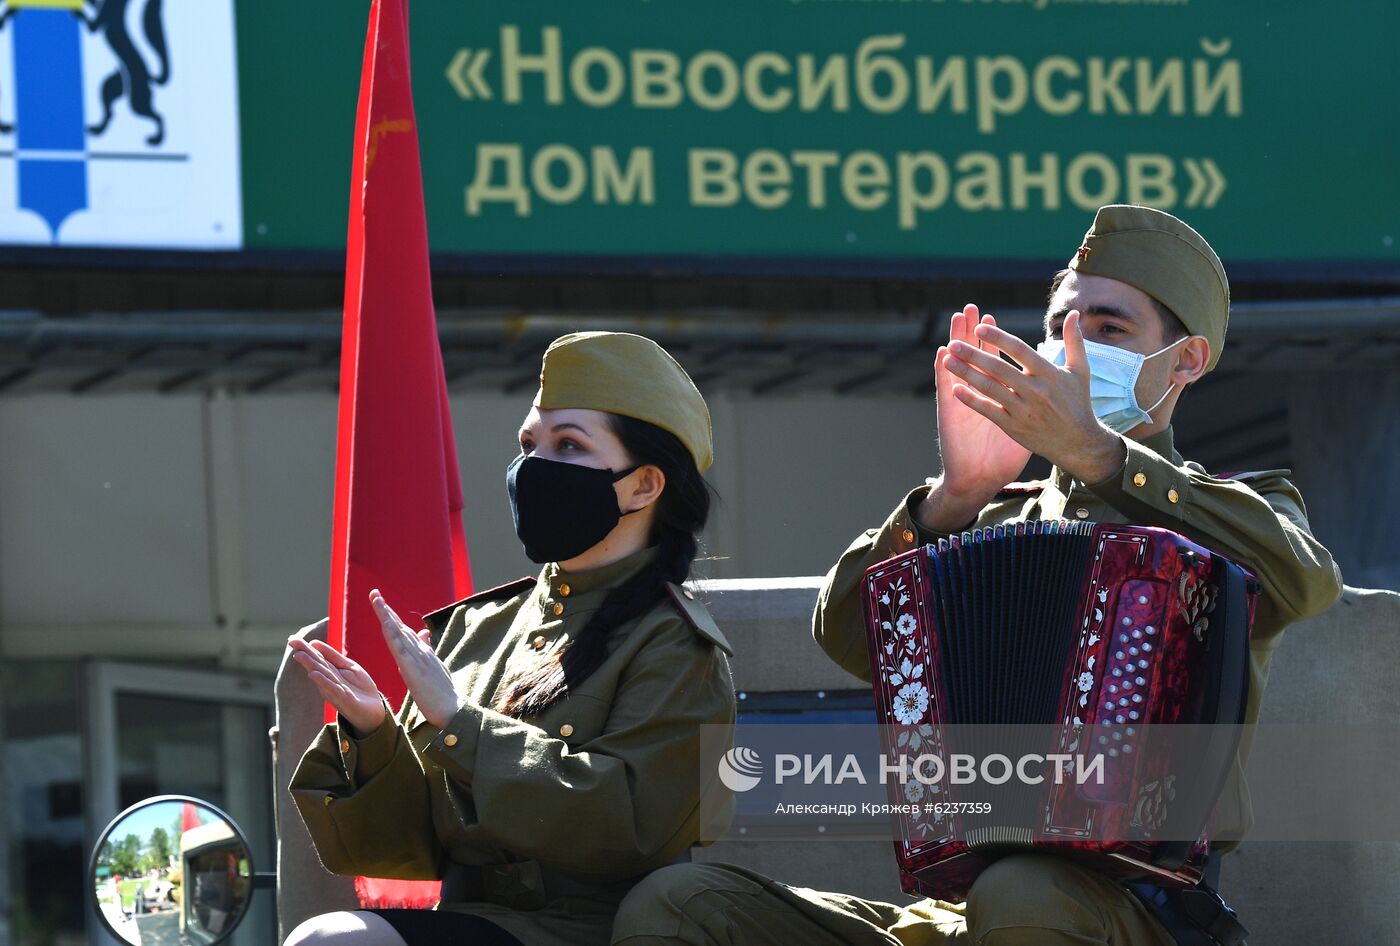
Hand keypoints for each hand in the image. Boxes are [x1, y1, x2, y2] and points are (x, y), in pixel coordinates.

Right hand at [287, 635, 387, 736]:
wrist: (373, 709)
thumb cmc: (359, 688)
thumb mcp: (348, 666)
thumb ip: (332, 656)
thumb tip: (313, 643)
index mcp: (329, 672)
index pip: (316, 657)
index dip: (304, 648)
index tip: (291, 638)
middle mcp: (329, 681)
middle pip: (316, 665)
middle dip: (304, 654)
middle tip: (292, 643)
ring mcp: (335, 690)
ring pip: (321, 675)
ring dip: (310, 665)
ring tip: (299, 655)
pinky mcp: (344, 699)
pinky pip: (333, 689)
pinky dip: (323, 682)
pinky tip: (313, 674)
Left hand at [370, 590, 461, 728]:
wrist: (452, 709)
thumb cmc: (443, 693)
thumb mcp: (435, 667)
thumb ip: (428, 650)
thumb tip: (424, 633)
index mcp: (422, 652)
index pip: (404, 631)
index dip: (392, 616)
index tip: (380, 603)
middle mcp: (420, 651)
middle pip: (399, 626)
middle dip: (385, 609)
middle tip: (374, 593)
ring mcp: (417, 658)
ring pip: (399, 633)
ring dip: (386, 616)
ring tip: (376, 601)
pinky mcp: (413, 669)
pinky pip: (400, 649)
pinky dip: (392, 635)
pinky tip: (385, 625)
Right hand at [920, 305, 1032, 529]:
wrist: (981, 477)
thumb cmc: (1003, 454)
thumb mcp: (1023, 426)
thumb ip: (1034, 403)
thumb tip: (1051, 390)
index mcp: (996, 393)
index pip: (994, 359)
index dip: (994, 340)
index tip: (994, 320)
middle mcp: (976, 393)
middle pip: (974, 356)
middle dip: (972, 333)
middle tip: (970, 309)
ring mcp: (961, 402)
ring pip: (958, 367)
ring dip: (956, 345)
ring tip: (956, 321)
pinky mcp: (951, 414)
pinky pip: (946, 391)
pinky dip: (943, 373)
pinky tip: (940, 355)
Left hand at [942, 310, 1125, 483]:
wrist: (1077, 443)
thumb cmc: (1077, 402)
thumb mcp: (1080, 370)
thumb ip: (1074, 340)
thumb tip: (1073, 313)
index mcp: (1049, 373)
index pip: (1020, 350)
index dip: (998, 338)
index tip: (979, 327)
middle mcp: (1035, 390)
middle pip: (999, 368)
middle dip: (973, 354)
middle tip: (952, 343)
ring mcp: (1023, 409)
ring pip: (990, 388)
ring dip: (966, 373)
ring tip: (947, 361)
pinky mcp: (1014, 427)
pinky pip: (989, 411)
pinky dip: (972, 400)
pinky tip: (955, 389)